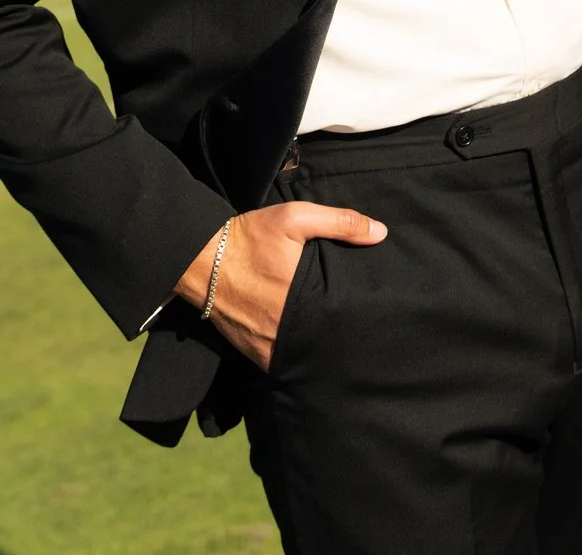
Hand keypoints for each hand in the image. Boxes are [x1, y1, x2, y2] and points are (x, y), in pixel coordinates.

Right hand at [174, 200, 386, 369]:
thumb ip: (339, 223)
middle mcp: (288, 328)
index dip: (363, 318)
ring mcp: (270, 347)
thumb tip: (380, 233)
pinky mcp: (256, 355)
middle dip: (345, 337)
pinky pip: (284, 363)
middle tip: (363, 329)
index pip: (345, 317)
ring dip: (321, 349)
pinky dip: (297, 357)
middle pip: (330, 342)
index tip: (376, 313)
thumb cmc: (250, 238)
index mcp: (302, 297)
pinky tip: (309, 346)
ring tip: (338, 339)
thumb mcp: (294, 218)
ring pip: (308, 357)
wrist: (201, 259)